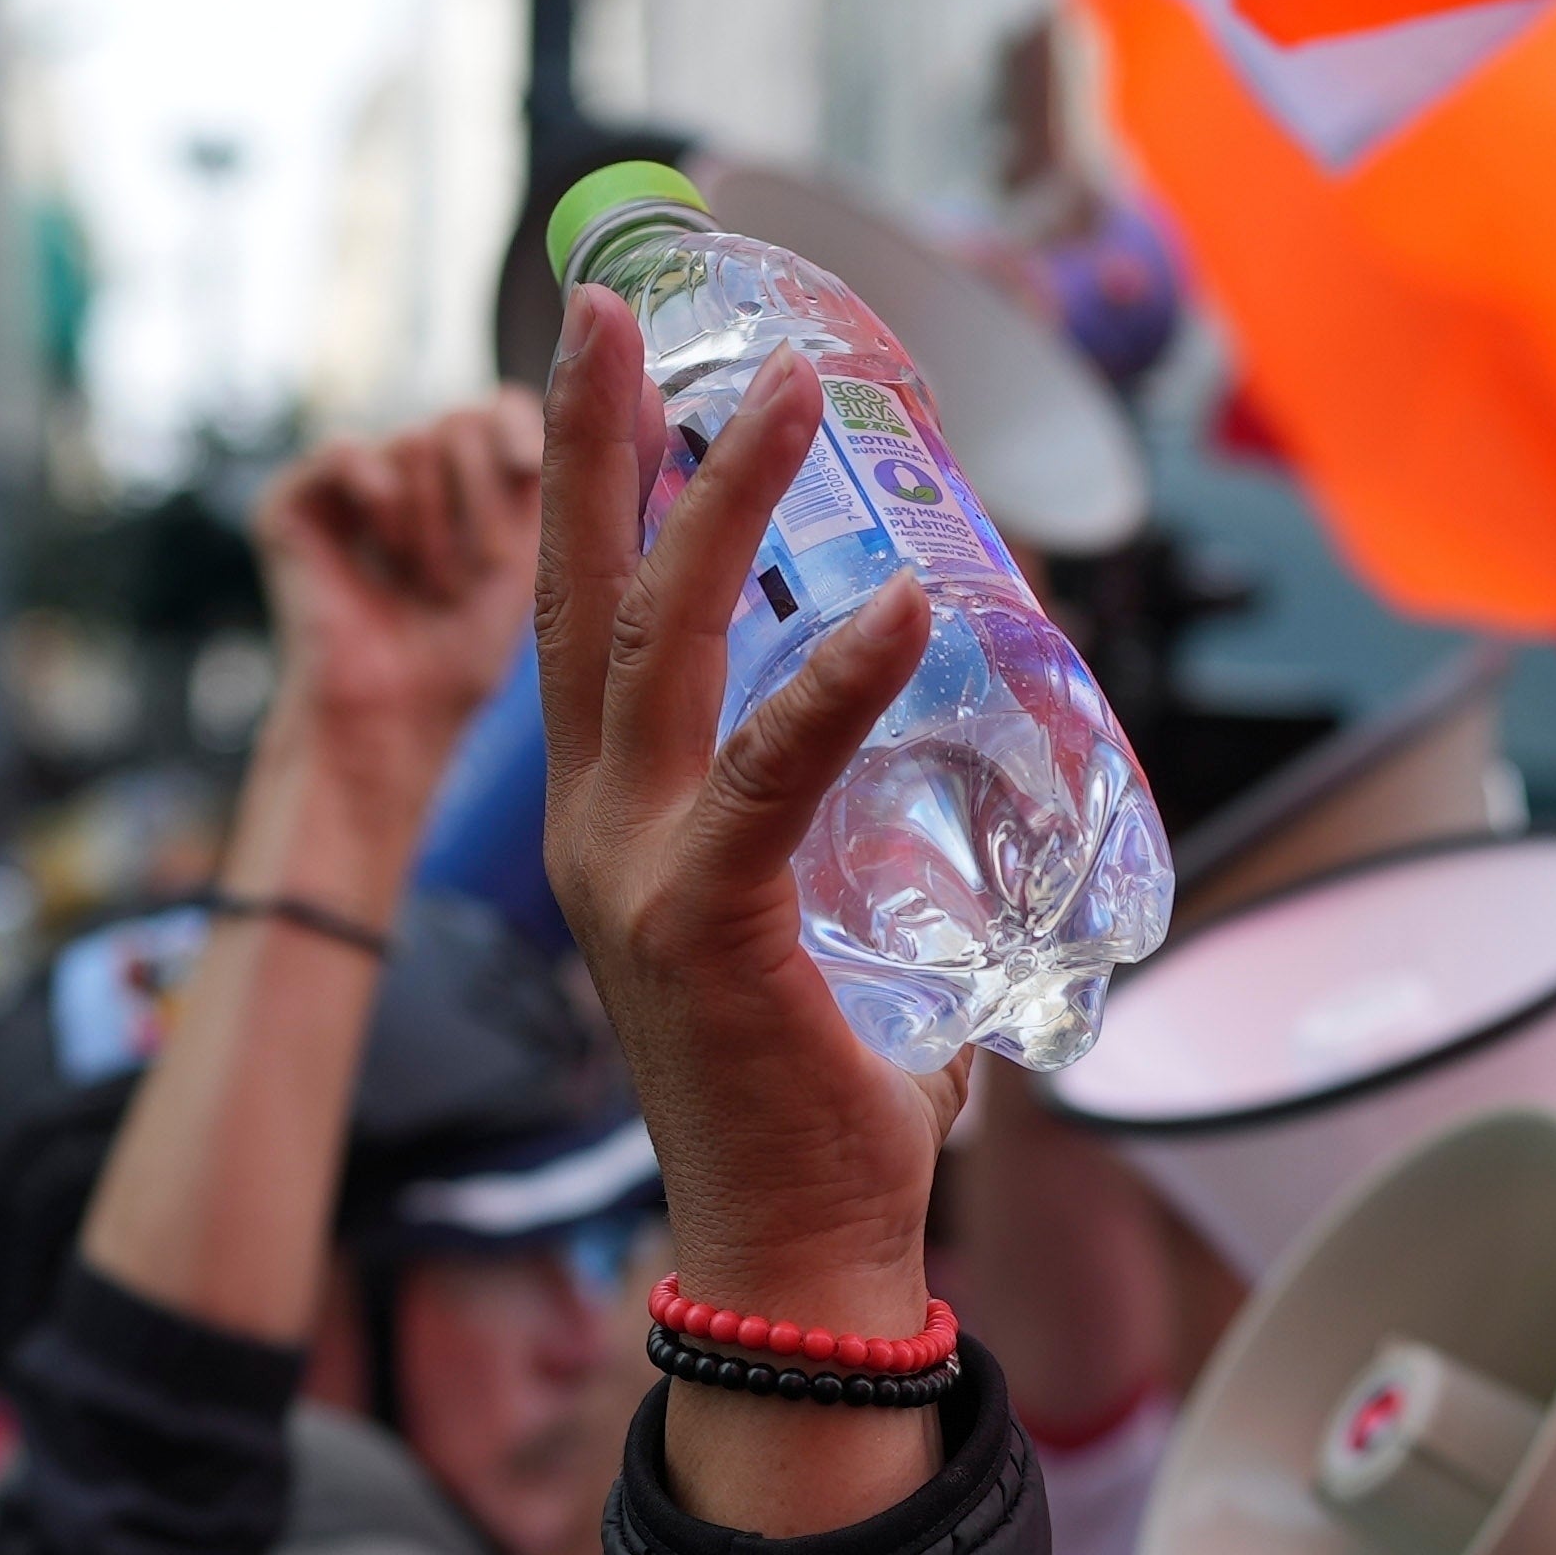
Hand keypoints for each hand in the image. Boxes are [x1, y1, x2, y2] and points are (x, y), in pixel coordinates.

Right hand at [258, 395, 539, 793]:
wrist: (395, 716)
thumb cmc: (466, 653)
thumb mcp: (536, 561)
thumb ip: (566, 482)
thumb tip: (631, 395)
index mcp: (468, 479)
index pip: (502, 409)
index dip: (517, 429)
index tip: (527, 467)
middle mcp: (410, 468)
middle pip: (462, 421)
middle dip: (480, 504)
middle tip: (471, 578)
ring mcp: (350, 482)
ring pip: (416, 441)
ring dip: (434, 529)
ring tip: (425, 588)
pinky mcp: (293, 501)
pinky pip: (348, 452)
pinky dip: (377, 498)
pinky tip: (385, 554)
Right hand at [542, 282, 949, 1527]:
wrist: (792, 1252)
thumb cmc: (820, 1098)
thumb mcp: (819, 924)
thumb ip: (861, 836)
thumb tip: (972, 768)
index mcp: (611, 822)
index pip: (583, 619)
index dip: (587, 480)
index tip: (601, 351)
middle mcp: (595, 829)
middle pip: (584, 594)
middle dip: (593, 437)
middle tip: (610, 302)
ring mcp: (635, 874)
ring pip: (665, 647)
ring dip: (723, 506)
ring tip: (793, 393)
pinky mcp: (702, 927)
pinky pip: (770, 779)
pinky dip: (834, 684)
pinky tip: (905, 606)